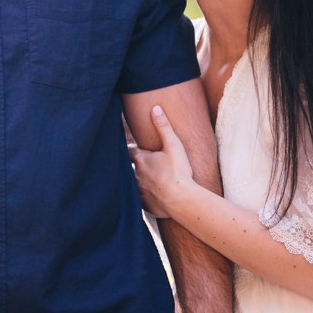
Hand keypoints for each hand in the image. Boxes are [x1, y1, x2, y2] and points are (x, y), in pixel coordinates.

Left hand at [129, 104, 197, 218]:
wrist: (182, 201)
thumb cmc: (179, 172)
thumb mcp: (174, 145)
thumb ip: (163, 126)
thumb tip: (155, 108)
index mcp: (141, 160)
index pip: (130, 148)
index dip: (132, 145)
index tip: (132, 143)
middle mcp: (136, 175)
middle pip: (130, 166)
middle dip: (135, 164)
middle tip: (142, 162)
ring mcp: (138, 190)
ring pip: (135, 182)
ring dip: (140, 179)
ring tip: (149, 179)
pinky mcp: (144, 204)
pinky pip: (141, 198)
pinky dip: (146, 195)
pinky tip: (153, 195)